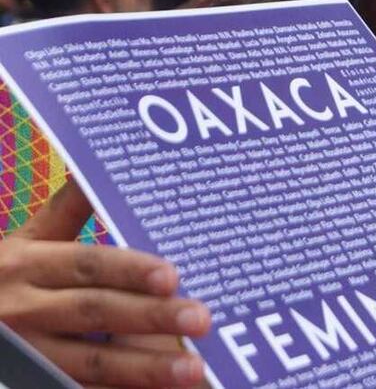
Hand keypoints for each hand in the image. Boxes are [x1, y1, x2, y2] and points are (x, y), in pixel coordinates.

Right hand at [1, 182, 210, 386]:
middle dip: (150, 317)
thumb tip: (99, 163)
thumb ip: (67, 209)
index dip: (129, 270)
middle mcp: (23, 310)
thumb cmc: (4, 278)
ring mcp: (25, 354)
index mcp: (27, 264)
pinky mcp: (29, 381)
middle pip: (95, 313)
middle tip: (202, 319)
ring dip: (143, 370)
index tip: (173, 276)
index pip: (86, 265)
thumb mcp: (24, 242)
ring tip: (192, 372)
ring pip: (87, 364)